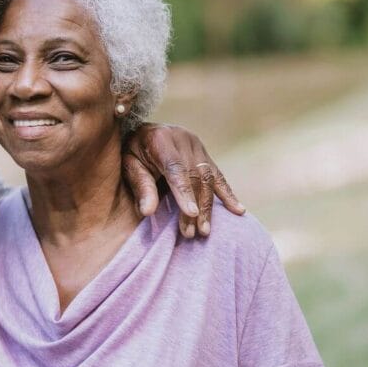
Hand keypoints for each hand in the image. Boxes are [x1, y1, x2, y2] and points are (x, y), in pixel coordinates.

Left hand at [123, 123, 244, 236]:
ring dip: (208, 206)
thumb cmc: (132, 153)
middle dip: (195, 206)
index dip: (184, 191)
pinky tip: (238, 211)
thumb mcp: (128, 166)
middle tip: (190, 233)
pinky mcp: (205, 155)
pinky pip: (219, 176)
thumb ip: (140, 187)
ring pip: (209, 178)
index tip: (191, 214)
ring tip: (204, 231)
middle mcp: (183, 139)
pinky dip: (228, 194)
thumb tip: (147, 212)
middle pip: (195, 176)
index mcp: (161, 139)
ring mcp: (197, 146)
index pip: (176, 168)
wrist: (142, 133)